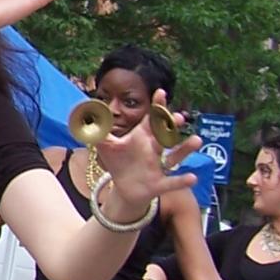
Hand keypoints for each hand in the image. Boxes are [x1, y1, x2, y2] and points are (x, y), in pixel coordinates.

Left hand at [93, 90, 200, 211]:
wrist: (125, 188)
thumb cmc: (119, 162)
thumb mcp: (106, 145)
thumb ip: (97, 129)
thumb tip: (83, 111)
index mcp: (142, 137)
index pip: (151, 118)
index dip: (156, 106)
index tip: (161, 92)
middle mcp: (154, 149)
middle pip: (164, 134)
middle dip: (171, 125)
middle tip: (178, 117)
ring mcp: (159, 166)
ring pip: (175, 156)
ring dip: (185, 148)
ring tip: (196, 139)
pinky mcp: (159, 184)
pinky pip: (172, 182)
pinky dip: (181, 181)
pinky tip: (192, 177)